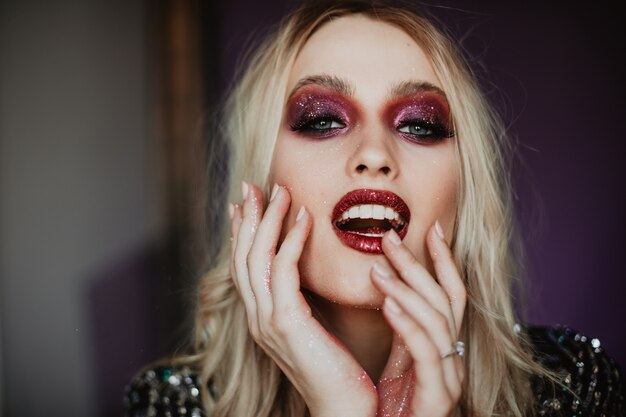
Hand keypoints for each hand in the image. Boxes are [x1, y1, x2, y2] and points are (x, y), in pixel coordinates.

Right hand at [230, 182, 376, 416]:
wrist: (344, 409)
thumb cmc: (338, 370)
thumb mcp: (315, 328)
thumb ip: (304, 301)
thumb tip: (305, 272)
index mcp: (263, 318)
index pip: (245, 267)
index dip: (243, 232)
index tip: (248, 203)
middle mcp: (257, 318)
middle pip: (242, 257)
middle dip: (247, 218)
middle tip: (251, 186)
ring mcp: (267, 321)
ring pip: (256, 258)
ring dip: (267, 220)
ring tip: (279, 191)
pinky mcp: (285, 323)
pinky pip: (283, 270)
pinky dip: (291, 240)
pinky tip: (304, 218)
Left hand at [370, 224, 465, 416]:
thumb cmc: (386, 405)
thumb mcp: (398, 360)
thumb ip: (402, 327)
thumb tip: (389, 288)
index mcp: (443, 348)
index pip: (450, 295)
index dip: (444, 261)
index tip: (431, 228)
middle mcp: (452, 361)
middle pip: (444, 301)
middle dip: (419, 265)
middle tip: (390, 236)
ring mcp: (448, 380)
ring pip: (438, 322)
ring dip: (408, 290)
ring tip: (377, 269)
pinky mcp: (436, 398)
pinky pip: (426, 353)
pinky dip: (408, 325)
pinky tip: (387, 305)